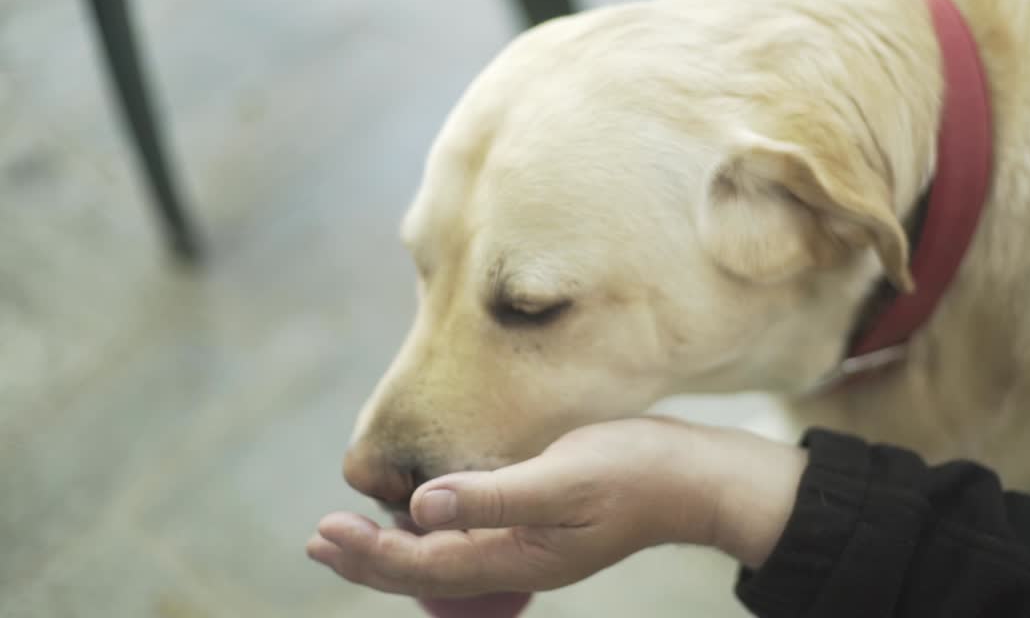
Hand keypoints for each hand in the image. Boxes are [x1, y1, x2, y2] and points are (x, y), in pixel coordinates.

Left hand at [306, 417, 805, 599]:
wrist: (696, 479)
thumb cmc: (636, 474)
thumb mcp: (563, 479)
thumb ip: (491, 496)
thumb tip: (420, 508)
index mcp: (517, 557)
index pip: (425, 565)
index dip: (371, 553)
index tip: (326, 530)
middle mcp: (517, 560)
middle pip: (427, 571)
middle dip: (369, 558)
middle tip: (318, 539)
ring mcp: (531, 546)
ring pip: (445, 557)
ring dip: (394, 546)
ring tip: (352, 535)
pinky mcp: (542, 524)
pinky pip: (470, 541)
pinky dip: (432, 531)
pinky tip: (423, 514)